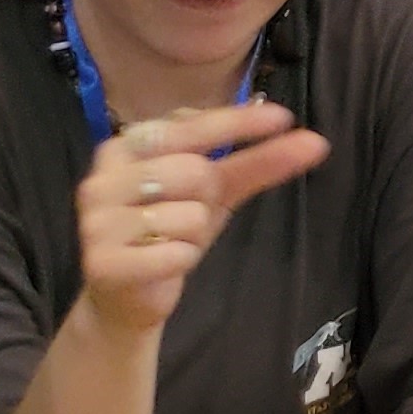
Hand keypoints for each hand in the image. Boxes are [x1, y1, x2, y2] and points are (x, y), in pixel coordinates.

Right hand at [77, 103, 328, 337]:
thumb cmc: (170, 231)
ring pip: (189, 215)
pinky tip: (162, 262)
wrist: (127, 295)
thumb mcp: (216, 194)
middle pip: (194, 171)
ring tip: (170, 240)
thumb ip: (258, 164)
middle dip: (208, 197)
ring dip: (194, 233)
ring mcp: (97, 219)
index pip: (188, 126)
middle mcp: (103, 177)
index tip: (283, 117)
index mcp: (125, 147)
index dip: (236, 123)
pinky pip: (175, 254)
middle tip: (190, 214)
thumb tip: (315, 141)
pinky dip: (182, 260)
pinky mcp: (102, 261)